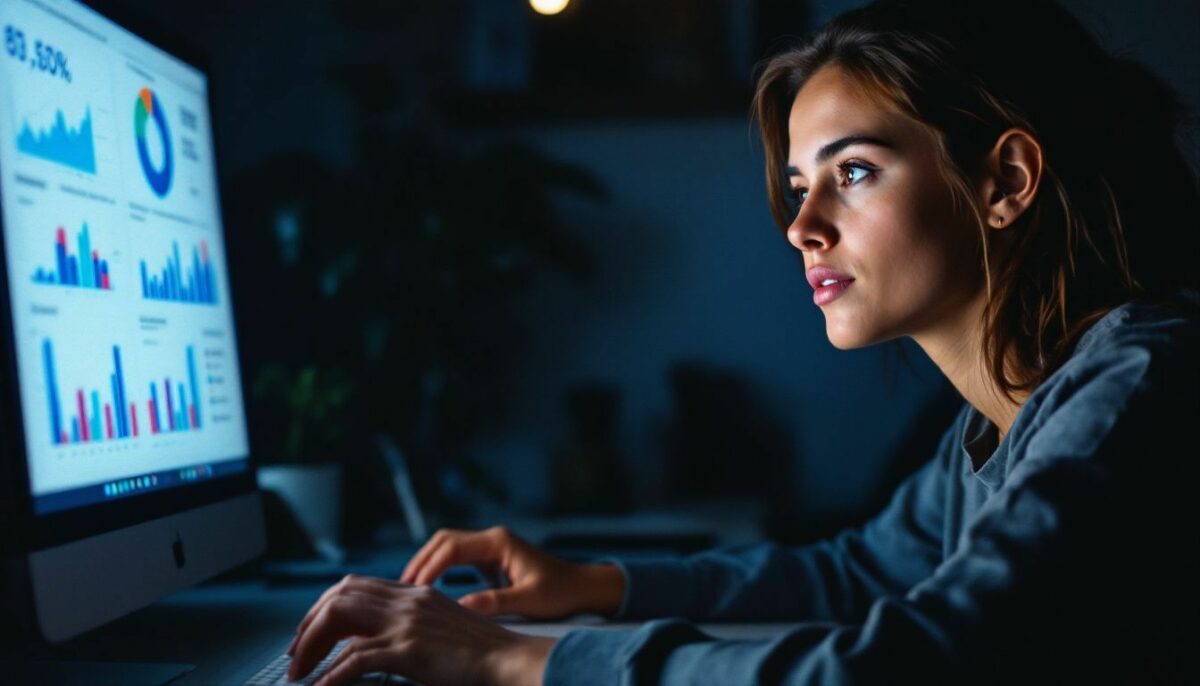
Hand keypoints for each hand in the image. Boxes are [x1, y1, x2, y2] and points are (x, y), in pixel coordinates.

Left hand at [286, 574, 554, 685]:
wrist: (512, 661)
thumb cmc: (483, 655)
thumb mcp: (441, 629)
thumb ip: (412, 626)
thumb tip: (378, 644)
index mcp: (415, 593)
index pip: (354, 585)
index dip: (324, 607)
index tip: (310, 634)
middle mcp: (408, 600)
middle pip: (339, 595)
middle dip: (308, 624)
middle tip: (295, 655)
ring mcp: (408, 622)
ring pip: (339, 618)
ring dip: (311, 646)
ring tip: (300, 672)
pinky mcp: (410, 649)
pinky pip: (356, 658)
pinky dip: (331, 675)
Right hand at [401, 526, 624, 619]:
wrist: (582, 587)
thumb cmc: (560, 592)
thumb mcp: (529, 600)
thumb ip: (495, 601)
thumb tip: (460, 605)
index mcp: (499, 542)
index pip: (453, 547)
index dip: (430, 566)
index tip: (414, 588)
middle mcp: (493, 538)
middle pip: (444, 540)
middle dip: (422, 560)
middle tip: (402, 586)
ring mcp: (491, 546)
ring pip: (448, 546)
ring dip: (428, 563)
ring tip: (409, 588)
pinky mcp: (492, 558)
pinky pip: (458, 557)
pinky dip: (441, 568)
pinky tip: (430, 589)